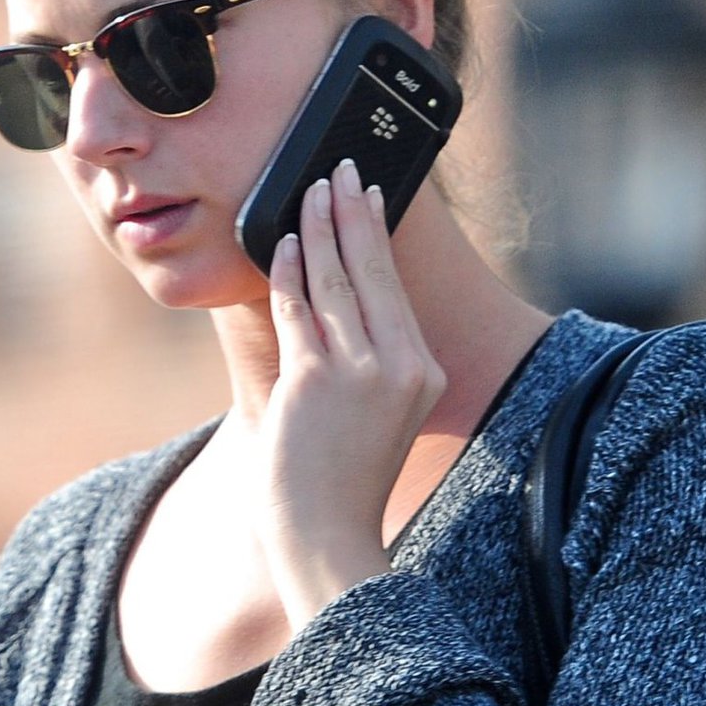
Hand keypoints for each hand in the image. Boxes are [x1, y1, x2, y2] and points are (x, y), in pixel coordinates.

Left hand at [260, 158, 445, 626]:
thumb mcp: (372, 416)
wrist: (326, 537)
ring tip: (311, 189)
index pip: (393, 287)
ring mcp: (361, 372)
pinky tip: (284, 242)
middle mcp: (401, 366)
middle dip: (353, 210)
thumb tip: (327, 300)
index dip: (376, 234)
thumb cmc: (338, 481)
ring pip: (335, 279)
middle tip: (339, 168)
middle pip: (372, 269)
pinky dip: (290, 270)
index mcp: (421, 372)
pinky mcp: (317, 379)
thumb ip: (362, 361)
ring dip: (320, 226)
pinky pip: (300, 309)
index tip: (368, 195)